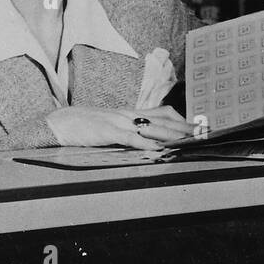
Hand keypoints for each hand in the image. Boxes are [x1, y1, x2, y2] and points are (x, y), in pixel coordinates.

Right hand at [46, 104, 194, 149]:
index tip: (200, 126)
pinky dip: (144, 143)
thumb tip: (150, 142)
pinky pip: (128, 138)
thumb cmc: (84, 127)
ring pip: (151, 127)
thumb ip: (130, 132)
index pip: (163, 113)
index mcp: (130, 114)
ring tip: (190, 140)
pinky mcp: (106, 132)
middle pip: (164, 119)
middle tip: (205, 133)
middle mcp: (128, 115)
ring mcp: (117, 122)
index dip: (183, 119)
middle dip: (186, 127)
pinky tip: (157, 150)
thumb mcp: (111, 127)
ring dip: (173, 135)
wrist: (58, 122)